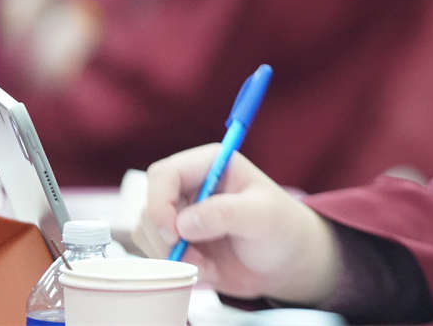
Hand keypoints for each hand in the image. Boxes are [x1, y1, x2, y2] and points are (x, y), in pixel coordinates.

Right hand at [134, 145, 342, 303]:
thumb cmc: (281, 229)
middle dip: (163, 235)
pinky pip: (155, 253)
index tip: (173, 233)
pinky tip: (205, 268)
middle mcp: (191, 186)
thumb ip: (226, 213)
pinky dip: (175, 266)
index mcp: (211, 164)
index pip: (165, 174)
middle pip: (149, 204)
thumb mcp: (263, 217)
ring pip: (146, 231)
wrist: (285, 262)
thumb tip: (183, 223)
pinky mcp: (178, 240)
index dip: (160, 202)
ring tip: (205, 262)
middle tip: (190, 254)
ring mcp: (181, 214)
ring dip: (170, 254)